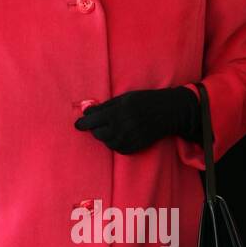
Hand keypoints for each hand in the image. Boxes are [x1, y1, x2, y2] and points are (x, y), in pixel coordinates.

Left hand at [74, 86, 200, 153]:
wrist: (167, 113)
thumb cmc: (145, 101)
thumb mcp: (124, 98)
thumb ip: (105, 106)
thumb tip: (87, 112)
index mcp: (116, 112)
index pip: (92, 120)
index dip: (83, 123)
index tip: (78, 124)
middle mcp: (120, 127)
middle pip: (97, 133)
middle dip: (95, 128)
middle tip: (99, 123)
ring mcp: (127, 139)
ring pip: (107, 142)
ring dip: (106, 136)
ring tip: (113, 127)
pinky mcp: (134, 147)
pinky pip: (117, 149)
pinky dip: (115, 143)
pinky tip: (121, 135)